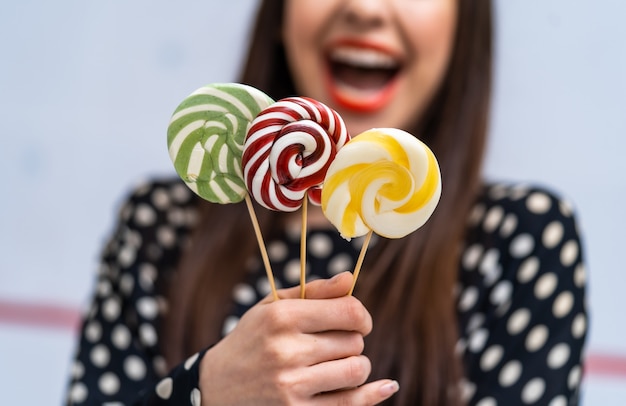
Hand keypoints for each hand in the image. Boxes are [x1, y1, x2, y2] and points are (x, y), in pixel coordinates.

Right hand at [199, 271, 398, 404]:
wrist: (215, 386)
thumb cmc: (252, 339)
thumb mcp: (273, 307)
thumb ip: (314, 291)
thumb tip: (349, 278)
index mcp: (282, 317)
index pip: (349, 312)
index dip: (362, 315)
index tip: (359, 321)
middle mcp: (287, 350)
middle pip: (354, 341)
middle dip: (351, 341)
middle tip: (332, 345)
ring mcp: (291, 385)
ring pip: (356, 370)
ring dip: (356, 366)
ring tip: (338, 364)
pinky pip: (351, 404)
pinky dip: (372, 394)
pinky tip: (384, 385)